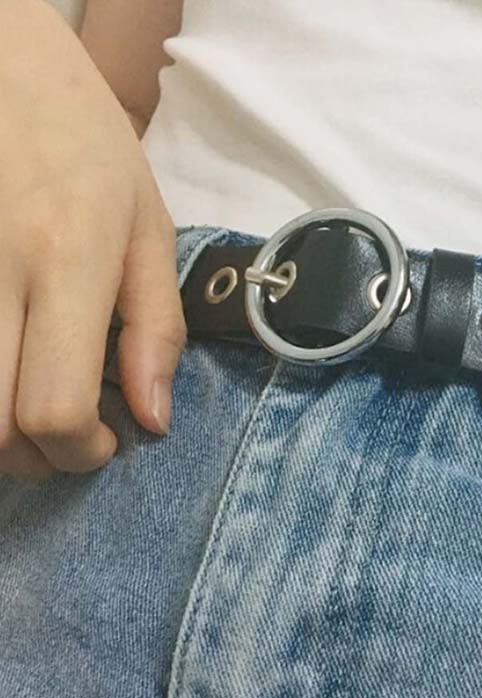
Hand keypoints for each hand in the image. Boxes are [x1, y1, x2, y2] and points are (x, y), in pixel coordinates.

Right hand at [0, 0, 185, 477]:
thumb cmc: (85, 143)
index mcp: (66, 260)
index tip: (109, 441)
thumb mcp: (147, 229)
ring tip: (34, 412)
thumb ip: (156, 327)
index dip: (82, 450)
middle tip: (71, 439)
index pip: (54, 406)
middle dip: (37, 459)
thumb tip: (154, 419)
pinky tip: (7, 372)